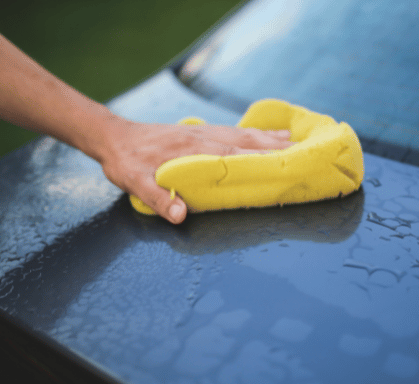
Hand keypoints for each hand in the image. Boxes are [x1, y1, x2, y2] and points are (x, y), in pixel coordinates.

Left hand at [87, 115, 293, 223]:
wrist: (113, 136)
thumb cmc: (125, 162)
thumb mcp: (134, 182)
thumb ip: (158, 198)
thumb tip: (180, 216)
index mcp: (192, 150)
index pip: (234, 155)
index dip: (261, 160)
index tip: (286, 164)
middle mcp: (203, 137)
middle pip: (247, 141)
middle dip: (276, 148)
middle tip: (304, 154)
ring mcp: (204, 132)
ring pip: (244, 134)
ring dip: (271, 138)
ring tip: (296, 142)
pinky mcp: (201, 131)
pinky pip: (235, 131)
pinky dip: (256, 133)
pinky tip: (269, 135)